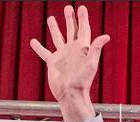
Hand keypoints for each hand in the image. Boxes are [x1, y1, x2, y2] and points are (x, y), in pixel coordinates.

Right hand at [29, 5, 109, 121]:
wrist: (70, 94)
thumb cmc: (82, 82)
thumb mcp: (91, 64)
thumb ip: (96, 49)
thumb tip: (106, 36)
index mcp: (81, 48)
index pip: (83, 29)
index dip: (83, 18)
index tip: (81, 8)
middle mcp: (72, 50)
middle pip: (71, 30)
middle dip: (70, 19)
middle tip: (68, 8)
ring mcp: (62, 55)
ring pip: (57, 38)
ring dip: (55, 28)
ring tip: (50, 18)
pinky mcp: (53, 63)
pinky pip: (44, 52)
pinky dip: (38, 47)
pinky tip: (33, 41)